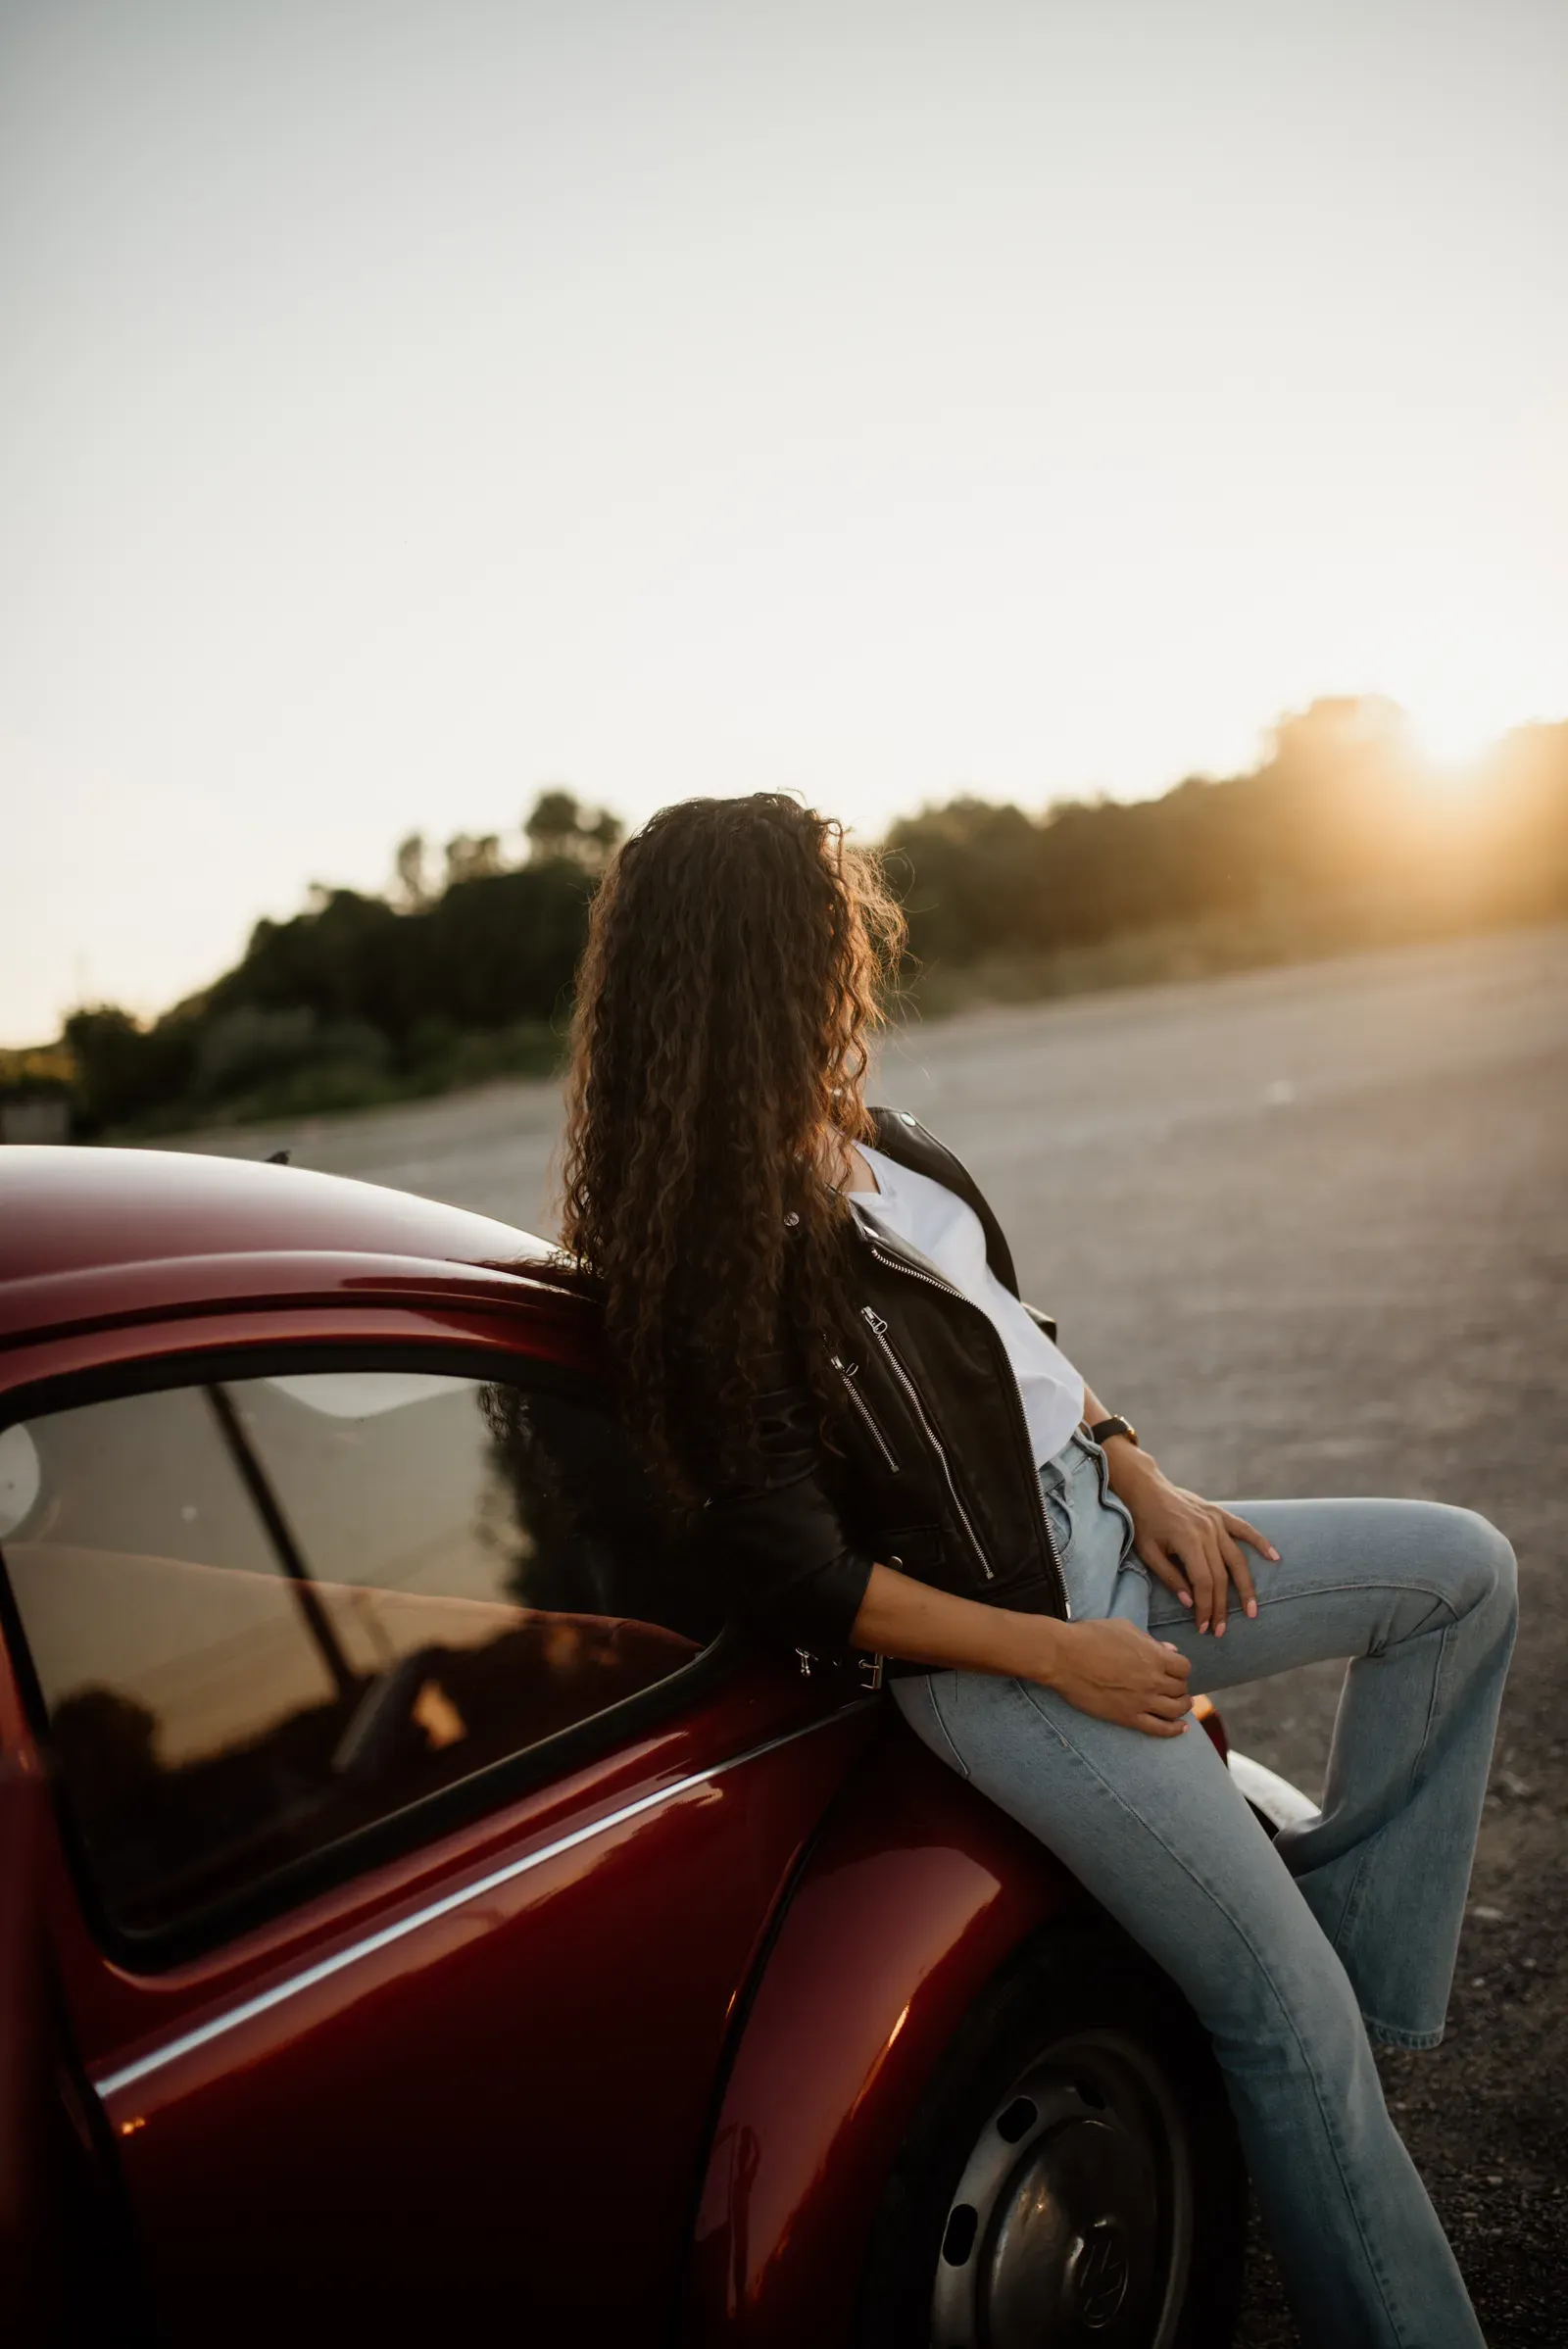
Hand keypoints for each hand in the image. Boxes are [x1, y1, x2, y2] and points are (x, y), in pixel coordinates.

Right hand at [1029, 1617, 1192, 1737]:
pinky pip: (1159, 1728)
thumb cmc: (1091, 1636)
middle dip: (1180, 1687)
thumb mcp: (1124, 1628)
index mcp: (1154, 1656)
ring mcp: (1142, 1701)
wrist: (1064, 1657)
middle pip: (1181, 1689)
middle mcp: (1153, 1680)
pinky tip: (1181, 1728)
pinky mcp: (1128, 1717)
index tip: (1174, 1669)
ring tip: (1180, 1705)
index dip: (1181, 1668)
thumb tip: (1169, 1649)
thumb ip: (1149, 1640)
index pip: (1184, 1667)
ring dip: (1182, 1707)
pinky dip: (1173, 1730)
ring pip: (1176, 1709)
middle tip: (1173, 1687)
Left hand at [1105, 1445, 1278, 1635]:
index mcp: (1188, 1541)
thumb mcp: (1148, 1552)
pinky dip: (1260, 1542)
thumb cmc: (1144, 1521)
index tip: (1204, 1627)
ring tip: (1251, 1610)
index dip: (1205, 1608)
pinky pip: (1244, 1529)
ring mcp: (1216, 1522)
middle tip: (1222, 1631)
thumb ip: (1170, 1578)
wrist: (1146, 1487)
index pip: (1203, 1583)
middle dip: (1222, 1607)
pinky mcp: (1219, 1514)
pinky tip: (1275, 1557)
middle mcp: (1207, 1532)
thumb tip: (1190, 1603)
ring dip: (1246, 1587)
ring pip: (1237, 1560)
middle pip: (1221, 1577)